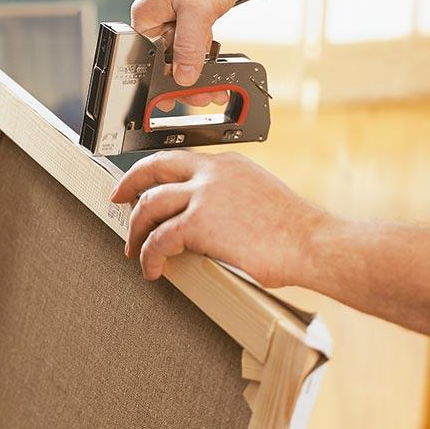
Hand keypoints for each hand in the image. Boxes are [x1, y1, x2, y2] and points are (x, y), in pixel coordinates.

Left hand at [110, 150, 326, 286]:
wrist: (312, 243)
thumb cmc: (294, 228)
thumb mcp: (258, 194)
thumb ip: (229, 196)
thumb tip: (211, 217)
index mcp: (225, 163)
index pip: (178, 159)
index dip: (153, 171)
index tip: (141, 182)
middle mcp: (210, 172)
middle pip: (153, 169)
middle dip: (128, 184)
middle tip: (117, 199)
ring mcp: (202, 195)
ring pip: (149, 204)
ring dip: (135, 229)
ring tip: (133, 249)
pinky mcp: (198, 223)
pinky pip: (158, 239)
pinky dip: (149, 255)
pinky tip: (152, 268)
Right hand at [131, 0, 252, 110]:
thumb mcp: (198, 14)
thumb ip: (188, 49)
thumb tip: (184, 77)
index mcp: (146, 15)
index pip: (147, 58)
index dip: (161, 80)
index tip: (172, 99)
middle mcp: (156, 15)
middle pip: (166, 57)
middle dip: (186, 77)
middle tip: (205, 95)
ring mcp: (174, 12)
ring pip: (183, 49)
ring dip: (200, 65)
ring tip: (216, 84)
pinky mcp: (192, 9)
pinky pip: (196, 38)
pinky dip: (207, 49)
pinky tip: (217, 59)